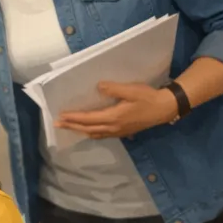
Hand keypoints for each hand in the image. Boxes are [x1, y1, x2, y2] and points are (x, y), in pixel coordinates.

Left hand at [55, 82, 177, 139]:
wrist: (164, 108)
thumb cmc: (148, 97)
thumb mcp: (131, 90)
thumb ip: (114, 89)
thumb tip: (98, 87)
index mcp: (114, 117)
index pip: (89, 119)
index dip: (74, 118)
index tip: (61, 116)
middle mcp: (113, 127)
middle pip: (88, 129)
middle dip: (72, 126)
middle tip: (57, 124)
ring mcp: (118, 131)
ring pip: (94, 133)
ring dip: (80, 130)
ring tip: (69, 127)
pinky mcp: (123, 131)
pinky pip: (102, 134)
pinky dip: (91, 132)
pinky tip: (88, 130)